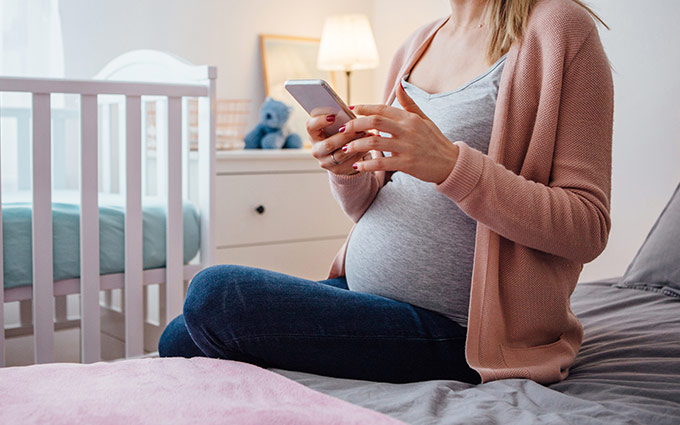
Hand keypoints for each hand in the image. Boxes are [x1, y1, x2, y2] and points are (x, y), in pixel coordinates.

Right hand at [306, 110, 365, 174]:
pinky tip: (368, 146)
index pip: (311, 127)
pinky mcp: (337, 170)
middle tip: (359, 127)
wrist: (341, 155)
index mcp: (314, 135)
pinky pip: (350, 162)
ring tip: (368, 135)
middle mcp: (316, 150)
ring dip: (356, 144)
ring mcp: (326, 162)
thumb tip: (351, 110)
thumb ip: (339, 120)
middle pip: (329, 144)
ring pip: (341, 154)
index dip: (320, 121)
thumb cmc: (338, 134)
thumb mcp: (335, 127)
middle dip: (346, 135)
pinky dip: (361, 153)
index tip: (333, 117)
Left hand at [341, 84, 458, 183]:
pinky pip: (381, 162)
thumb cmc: (434, 140)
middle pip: (374, 122)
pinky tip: (356, 165)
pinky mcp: (407, 163)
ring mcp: (407, 147)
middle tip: (342, 130)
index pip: (382, 109)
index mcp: (409, 118)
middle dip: (355, 125)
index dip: (364, 108)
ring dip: (356, 145)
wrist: (450, 163)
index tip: (351, 109)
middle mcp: (408, 130)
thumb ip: (409, 104)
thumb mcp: (424, 119)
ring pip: (374, 142)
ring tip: (345, 148)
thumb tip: (399, 86)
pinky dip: (366, 164)